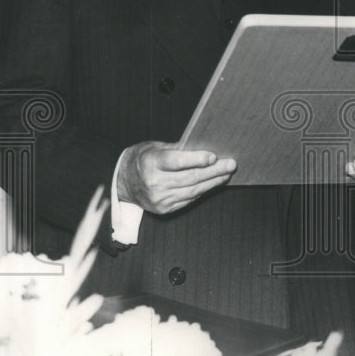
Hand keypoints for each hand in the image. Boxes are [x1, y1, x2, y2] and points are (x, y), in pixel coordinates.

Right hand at [117, 141, 236, 214]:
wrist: (123, 182)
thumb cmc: (143, 159)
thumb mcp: (156, 147)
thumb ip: (178, 148)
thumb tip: (204, 147)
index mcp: (150, 163)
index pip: (176, 162)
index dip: (196, 159)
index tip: (213, 156)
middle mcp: (154, 183)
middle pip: (190, 177)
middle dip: (214, 171)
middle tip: (231, 164)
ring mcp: (159, 199)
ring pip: (193, 191)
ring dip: (213, 182)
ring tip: (227, 174)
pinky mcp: (164, 209)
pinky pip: (189, 199)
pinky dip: (203, 191)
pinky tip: (214, 183)